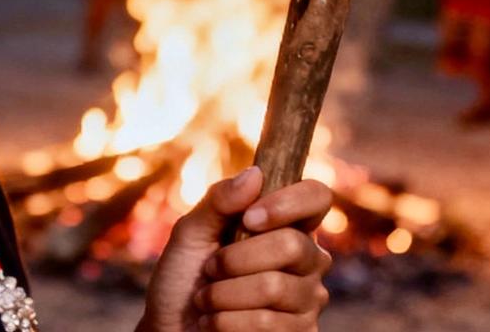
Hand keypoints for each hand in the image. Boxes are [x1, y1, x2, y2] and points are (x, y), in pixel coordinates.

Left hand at [141, 166, 331, 331]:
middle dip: (236, 258)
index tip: (248, 218)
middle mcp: (307, 259)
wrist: (173, 328)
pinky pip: (271, 324)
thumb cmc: (184, 277)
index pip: (317, 197)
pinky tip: (216, 323)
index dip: (288, 203)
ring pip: (276, 287)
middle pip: (293, 245)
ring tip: (207, 299)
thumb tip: (255, 173)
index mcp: (284, 224)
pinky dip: (229, 322)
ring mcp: (308, 299)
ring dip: (225, 294)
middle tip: (211, 268)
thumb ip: (220, 200)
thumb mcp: (191, 231)